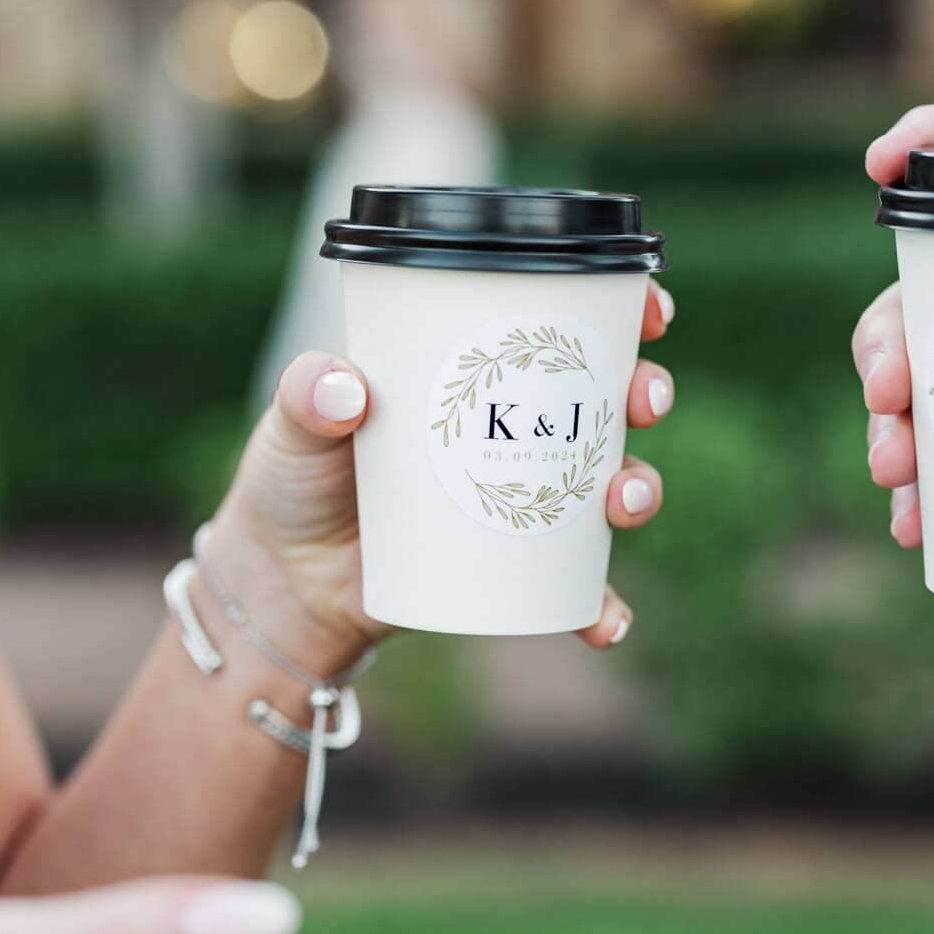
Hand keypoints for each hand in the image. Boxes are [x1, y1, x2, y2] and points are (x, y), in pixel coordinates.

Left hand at [210, 282, 676, 663]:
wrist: (285, 581)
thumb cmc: (294, 479)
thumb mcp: (292, 424)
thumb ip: (307, 395)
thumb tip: (347, 390)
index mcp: (475, 371)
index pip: (559, 326)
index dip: (619, 312)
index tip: (648, 311)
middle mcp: (513, 430)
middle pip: (606, 399)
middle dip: (644, 392)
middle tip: (640, 400)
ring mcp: (520, 499)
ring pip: (608, 486)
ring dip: (637, 489)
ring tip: (622, 501)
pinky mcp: (512, 570)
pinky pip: (575, 590)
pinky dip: (599, 607)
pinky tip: (607, 622)